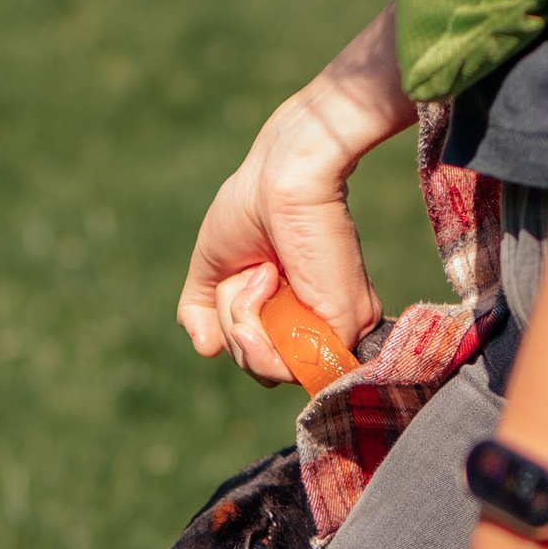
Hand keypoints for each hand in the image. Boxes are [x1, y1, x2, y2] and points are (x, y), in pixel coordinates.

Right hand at [179, 6, 412, 383]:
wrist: (280, 177)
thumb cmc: (249, 208)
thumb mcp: (213, 266)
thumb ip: (204, 311)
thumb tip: (206, 350)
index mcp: (296, 315)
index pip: (261, 360)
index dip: (235, 332)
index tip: (240, 278)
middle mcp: (319, 327)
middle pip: (260, 369)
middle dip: (235, 326)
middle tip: (253, 272)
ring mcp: (333, 331)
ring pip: (268, 370)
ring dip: (242, 321)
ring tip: (262, 272)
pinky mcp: (343, 328)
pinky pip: (283, 363)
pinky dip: (254, 322)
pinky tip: (268, 279)